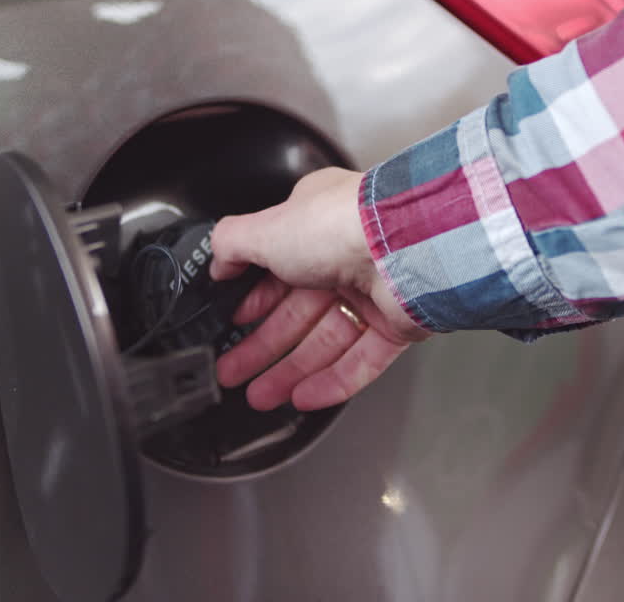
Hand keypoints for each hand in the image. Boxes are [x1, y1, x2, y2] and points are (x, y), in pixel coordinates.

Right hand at [210, 167, 430, 410]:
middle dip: (263, 347)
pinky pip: (361, 361)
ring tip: (260, 396)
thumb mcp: (265, 227)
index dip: (253, 300)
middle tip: (234, 371)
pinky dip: (332, 381)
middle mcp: (346, 257)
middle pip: (297, 313)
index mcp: (316, 227)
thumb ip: (232, 244)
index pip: (277, 270)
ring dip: (290, 371)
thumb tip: (218, 261)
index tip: (231, 322)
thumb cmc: (341, 225)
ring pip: (326, 342)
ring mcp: (374, 293)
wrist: (405, 244)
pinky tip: (303, 397)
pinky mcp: (398, 325)